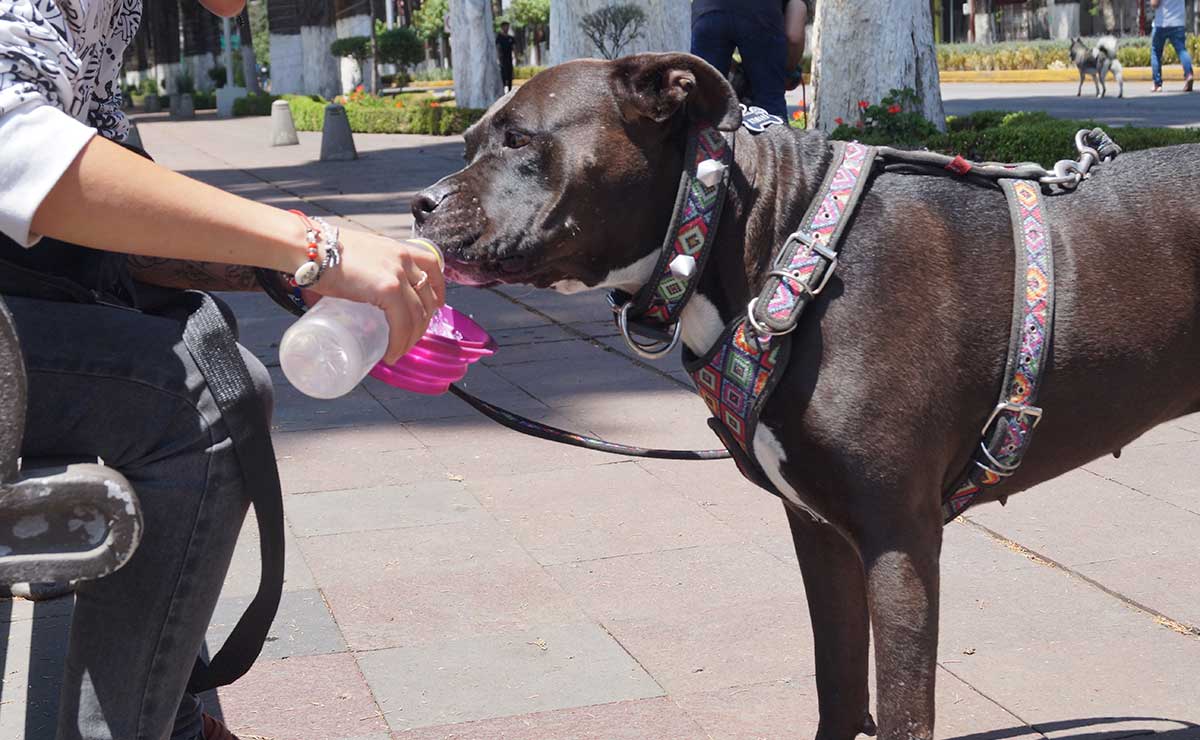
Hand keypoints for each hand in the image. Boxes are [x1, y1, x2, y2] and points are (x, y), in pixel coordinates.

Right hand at [313, 229, 446, 362]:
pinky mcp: (388, 289)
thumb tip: (332, 301)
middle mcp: (403, 259)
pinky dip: (399, 342)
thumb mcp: (352, 256)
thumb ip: (356, 274)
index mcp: (396, 248)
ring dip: (411, 338)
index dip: (438, 288)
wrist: (309, 246)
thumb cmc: (319, 251)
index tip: (437, 305)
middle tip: (409, 338)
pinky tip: (392, 353)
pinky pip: (402, 323)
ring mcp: (397, 274)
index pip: (431, 266)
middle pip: (427, 296)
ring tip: (397, 351)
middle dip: (423, 322)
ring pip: (418, 314)